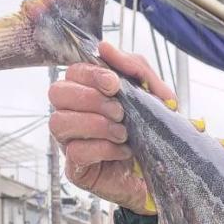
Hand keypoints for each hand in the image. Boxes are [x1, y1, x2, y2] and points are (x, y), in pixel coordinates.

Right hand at [48, 41, 174, 213]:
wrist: (167, 175)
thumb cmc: (154, 133)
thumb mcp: (155, 96)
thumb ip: (136, 69)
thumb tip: (105, 48)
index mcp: (89, 93)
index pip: (72, 72)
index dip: (90, 73)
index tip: (114, 83)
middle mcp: (73, 115)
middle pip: (56, 92)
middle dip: (90, 98)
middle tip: (119, 111)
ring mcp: (70, 142)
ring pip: (59, 122)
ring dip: (95, 123)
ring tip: (122, 132)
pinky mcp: (76, 169)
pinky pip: (75, 152)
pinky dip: (102, 148)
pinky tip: (122, 150)